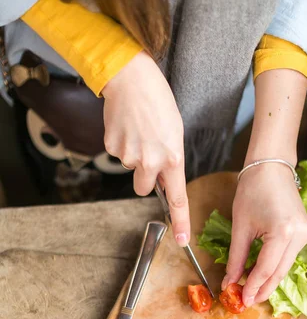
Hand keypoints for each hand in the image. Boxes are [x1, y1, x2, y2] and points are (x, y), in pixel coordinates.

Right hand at [102, 51, 189, 245]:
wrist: (130, 78)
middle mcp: (150, 162)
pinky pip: (118, 154)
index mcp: (172, 158)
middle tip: (147, 154)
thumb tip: (162, 179)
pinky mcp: (112, 147)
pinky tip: (126, 127)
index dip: (181, 221)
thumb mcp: (175, 132)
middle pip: (144, 189)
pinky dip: (122, 144)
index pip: (177, 198)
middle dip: (145, 178)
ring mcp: (129, 156)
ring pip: (131, 170)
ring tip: (138, 132)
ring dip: (134, 158)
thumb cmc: (158, 101)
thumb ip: (170, 159)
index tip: (183, 240)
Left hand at [222, 163, 306, 306]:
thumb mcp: (240, 226)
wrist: (272, 167)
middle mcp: (299, 235)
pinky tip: (261, 273)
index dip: (253, 286)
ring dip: (268, 279)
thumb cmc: (253, 190)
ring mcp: (306, 234)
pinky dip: (275, 266)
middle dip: (263, 288)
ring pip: (285, 266)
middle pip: (279, 272)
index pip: (266, 269)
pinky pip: (289, 256)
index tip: (242, 300)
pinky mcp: (306, 232)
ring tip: (251, 291)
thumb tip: (230, 281)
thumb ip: (236, 257)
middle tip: (248, 301)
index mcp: (283, 232)